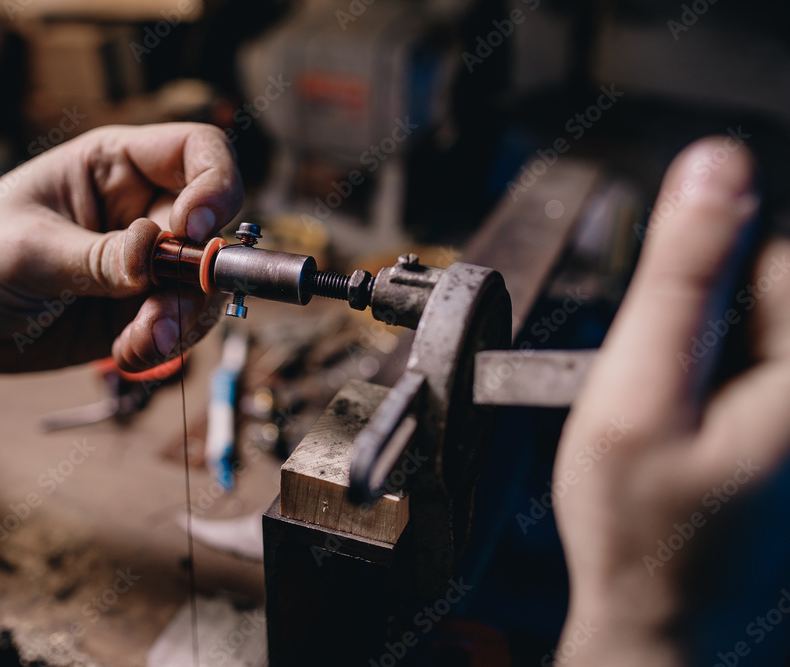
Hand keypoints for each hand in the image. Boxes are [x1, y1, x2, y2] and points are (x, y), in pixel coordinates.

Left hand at [0, 123, 242, 374]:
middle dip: (198, 276)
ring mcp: (146, 266)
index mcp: (116, 166)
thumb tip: (158, 256)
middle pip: (214, 230)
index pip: (199, 153)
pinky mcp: (139, 312)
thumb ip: (98, 257)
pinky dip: (163, 346)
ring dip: (183, 320)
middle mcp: (144, 210)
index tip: (196, 229)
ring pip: (204, 288)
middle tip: (160, 311)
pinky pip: (179, 327)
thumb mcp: (28, 251)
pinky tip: (128, 355)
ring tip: (138, 343)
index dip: (215, 184)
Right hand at [552, 137, 789, 663]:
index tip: (662, 343)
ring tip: (672, 427)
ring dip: (705, 362)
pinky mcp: (783, 434)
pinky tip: (690, 442)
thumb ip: (681, 275)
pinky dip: (715, 393)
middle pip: (769, 295)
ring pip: (758, 337)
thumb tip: (716, 165)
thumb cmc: (640, 524)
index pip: (772, 255)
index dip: (697, 286)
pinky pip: (754, 378)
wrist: (660, 615)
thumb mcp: (638, 388)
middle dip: (702, 327)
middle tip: (660, 398)